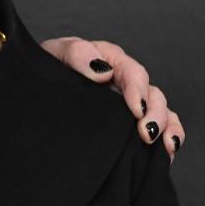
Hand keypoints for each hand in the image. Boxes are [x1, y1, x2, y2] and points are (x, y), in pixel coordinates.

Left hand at [41, 36, 184, 160]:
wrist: (34, 90)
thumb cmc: (48, 67)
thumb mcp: (56, 53)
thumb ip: (77, 54)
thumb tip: (103, 71)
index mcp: (110, 60)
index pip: (133, 72)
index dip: (138, 90)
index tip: (136, 109)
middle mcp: (125, 81)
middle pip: (153, 95)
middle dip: (155, 114)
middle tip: (147, 133)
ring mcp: (129, 103)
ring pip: (161, 112)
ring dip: (167, 127)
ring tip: (164, 145)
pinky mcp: (129, 123)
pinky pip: (160, 128)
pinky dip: (170, 137)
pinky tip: (168, 152)